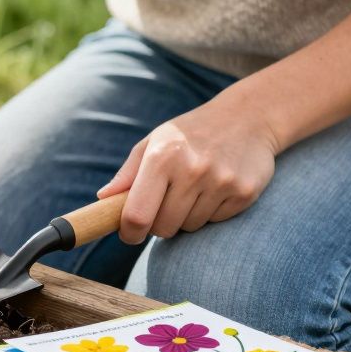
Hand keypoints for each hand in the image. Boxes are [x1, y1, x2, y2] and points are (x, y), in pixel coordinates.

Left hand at [98, 98, 278, 243]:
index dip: (130, 232)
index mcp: (161, 157)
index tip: (130, 234)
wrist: (247, 117)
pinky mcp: (244, 193)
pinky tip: (215, 188)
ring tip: (193, 190)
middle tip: (164, 205)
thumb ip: (127, 173)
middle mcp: (192, 170)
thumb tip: (103, 199)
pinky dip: (210, 213)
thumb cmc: (190, 133)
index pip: (137, 215)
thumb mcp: (154, 142)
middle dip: (158, 224)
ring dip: (185, 217)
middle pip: (163, 227)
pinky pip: (215, 221)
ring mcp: (221, 182)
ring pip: (190, 227)